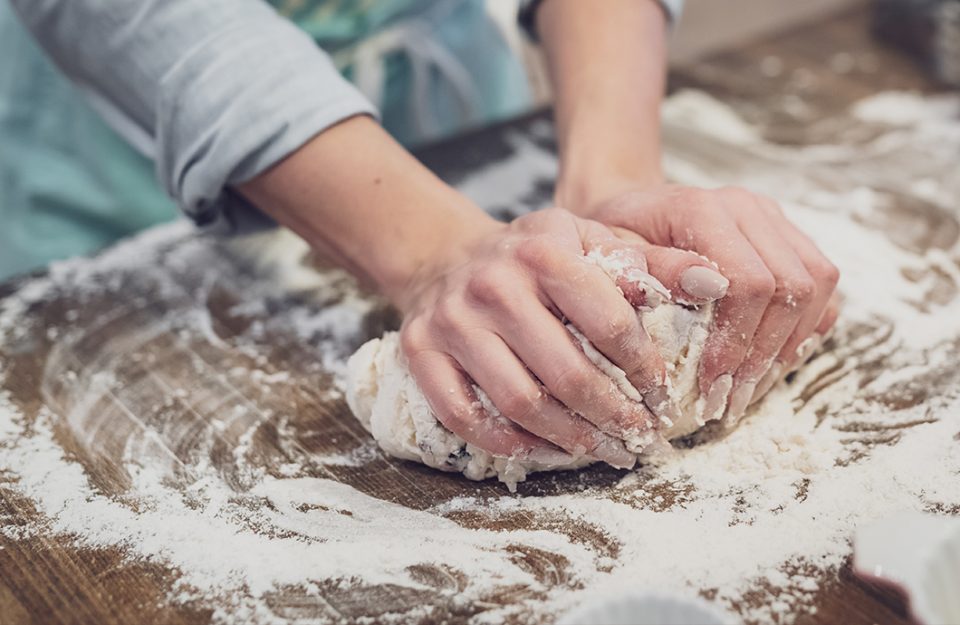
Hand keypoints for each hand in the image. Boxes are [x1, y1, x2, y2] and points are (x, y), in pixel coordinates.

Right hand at [397, 208, 722, 466]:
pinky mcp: (422, 351)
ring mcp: (453, 321)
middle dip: (613, 416)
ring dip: (569, 439)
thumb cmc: (534, 257)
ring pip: (519, 402)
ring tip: (602, 450)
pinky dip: (508, 443)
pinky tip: (542, 450)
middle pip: (566, 373)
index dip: (644, 368)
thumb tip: (715, 283)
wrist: (449, 257)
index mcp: (543, 250)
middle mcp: (493, 284)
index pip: (609, 322)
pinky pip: (465, 416)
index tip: (662, 395)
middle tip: (640, 438)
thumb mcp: (590, 240)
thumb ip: (650, 261)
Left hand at [578, 184, 840, 421]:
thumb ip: (652, 270)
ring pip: (817, 284)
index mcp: (702, 209)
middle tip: (730, 401)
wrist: (630, 214)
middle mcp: (747, 207)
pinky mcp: (788, 236)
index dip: (737, 341)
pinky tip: (768, 363)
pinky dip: (804, 329)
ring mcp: (773, 219)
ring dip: (789, 346)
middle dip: (763, 355)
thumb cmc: (613, 242)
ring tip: (750, 389)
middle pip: (791, 286)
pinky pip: (821, 286)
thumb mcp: (611, 258)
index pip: (749, 281)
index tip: (711, 386)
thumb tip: (707, 288)